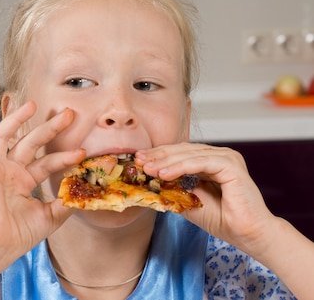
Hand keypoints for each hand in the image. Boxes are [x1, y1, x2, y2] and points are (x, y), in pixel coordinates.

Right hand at [0, 99, 84, 266]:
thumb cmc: (18, 236)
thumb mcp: (50, 216)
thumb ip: (65, 201)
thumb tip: (83, 191)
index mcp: (24, 182)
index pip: (47, 162)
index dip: (64, 155)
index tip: (82, 151)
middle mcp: (11, 171)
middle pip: (32, 142)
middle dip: (50, 127)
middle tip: (68, 114)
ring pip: (9, 135)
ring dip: (19, 118)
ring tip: (34, 104)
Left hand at [135, 143, 276, 253]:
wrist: (248, 235)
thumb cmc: (223, 220)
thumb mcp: (188, 202)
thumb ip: (172, 189)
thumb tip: (146, 183)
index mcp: (210, 161)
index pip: (179, 153)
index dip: (158, 155)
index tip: (138, 160)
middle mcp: (219, 156)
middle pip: (182, 150)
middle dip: (158, 155)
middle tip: (138, 161)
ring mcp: (227, 158)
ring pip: (189, 154)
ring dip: (166, 161)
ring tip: (148, 169)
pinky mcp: (231, 165)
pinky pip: (201, 162)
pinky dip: (181, 166)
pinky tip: (165, 173)